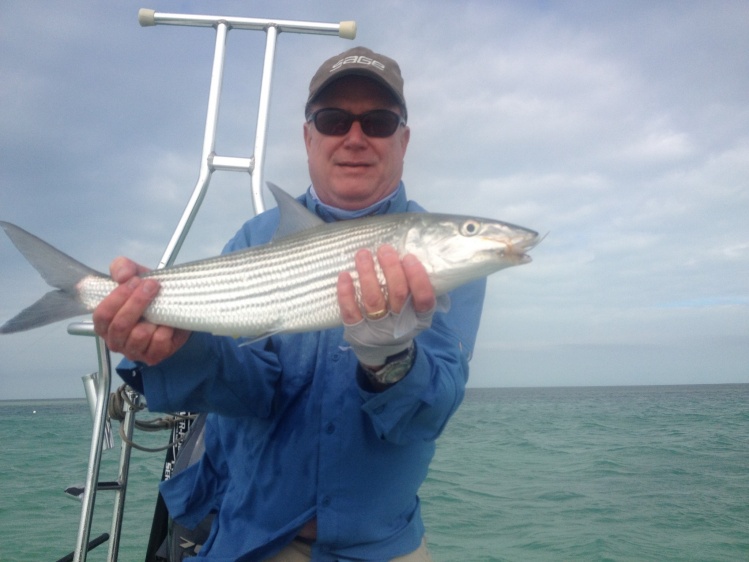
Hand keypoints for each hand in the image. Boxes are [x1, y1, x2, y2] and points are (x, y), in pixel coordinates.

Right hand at [92, 257, 190, 364]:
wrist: (176, 309)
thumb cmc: (149, 295)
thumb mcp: (135, 275)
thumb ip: (123, 268)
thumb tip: (123, 276)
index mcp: (105, 324)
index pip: (102, 315)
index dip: (118, 297)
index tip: (136, 281)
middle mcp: (115, 340)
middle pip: (120, 325)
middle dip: (137, 303)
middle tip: (152, 286)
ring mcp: (134, 351)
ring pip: (139, 336)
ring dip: (152, 318)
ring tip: (161, 305)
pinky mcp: (153, 357)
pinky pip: (158, 344)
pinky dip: (165, 330)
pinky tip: (168, 322)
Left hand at [337, 245, 435, 367]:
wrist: (383, 353)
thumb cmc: (400, 321)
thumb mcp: (415, 311)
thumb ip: (415, 289)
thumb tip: (408, 255)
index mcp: (419, 319)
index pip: (424, 299)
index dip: (417, 277)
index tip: (408, 257)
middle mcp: (400, 325)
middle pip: (397, 294)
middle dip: (391, 268)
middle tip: (384, 249)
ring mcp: (377, 330)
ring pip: (373, 300)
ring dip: (367, 274)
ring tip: (363, 254)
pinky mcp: (357, 332)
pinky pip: (350, 311)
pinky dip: (346, 293)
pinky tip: (345, 275)